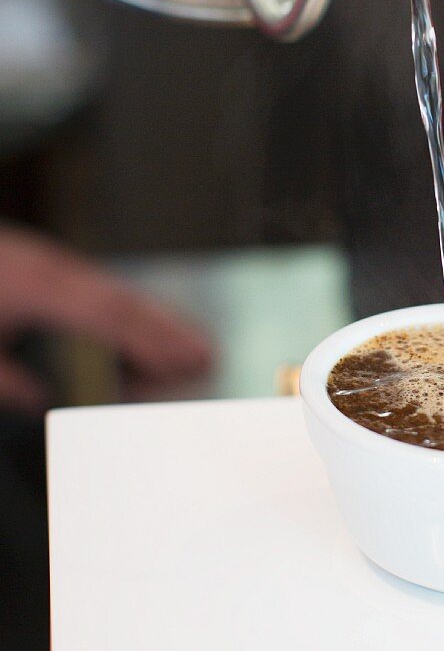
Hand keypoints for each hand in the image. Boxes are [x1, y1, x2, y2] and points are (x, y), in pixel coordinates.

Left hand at [0, 225, 212, 411]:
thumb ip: (7, 378)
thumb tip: (36, 400)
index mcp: (37, 286)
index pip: (106, 315)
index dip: (147, 338)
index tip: (179, 360)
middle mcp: (52, 268)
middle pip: (122, 298)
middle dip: (166, 326)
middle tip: (205, 350)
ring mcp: (52, 261)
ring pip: (115, 287)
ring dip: (154, 314)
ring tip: (190, 339)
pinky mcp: (48, 261)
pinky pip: (100, 283)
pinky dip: (128, 306)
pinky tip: (143, 322)